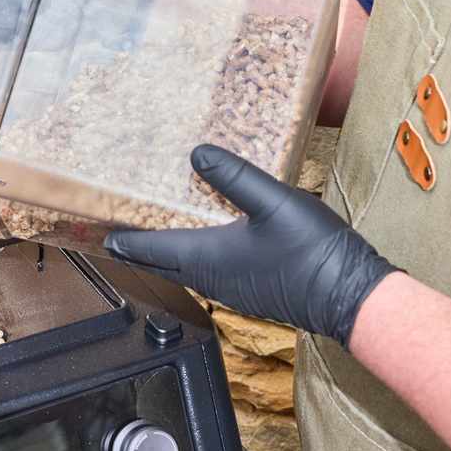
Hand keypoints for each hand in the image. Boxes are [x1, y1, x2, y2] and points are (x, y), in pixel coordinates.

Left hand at [106, 145, 396, 346]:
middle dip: (136, 249)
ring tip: (152, 233)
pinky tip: (202, 241)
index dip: (124, 239)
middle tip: (116, 235)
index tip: (101, 233)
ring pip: (183, 269)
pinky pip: (206, 272)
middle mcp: (210, 277)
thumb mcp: (274, 202)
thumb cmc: (312, 251)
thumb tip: (198, 154)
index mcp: (206, 257)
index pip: (151, 248)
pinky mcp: (248, 289)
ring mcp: (229, 287)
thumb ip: (235, 177)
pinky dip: (190, 257)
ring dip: (163, 253)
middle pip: (160, 263)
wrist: (349, 297)